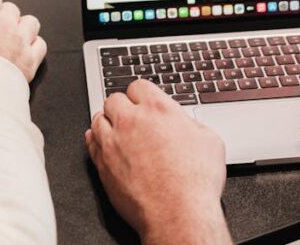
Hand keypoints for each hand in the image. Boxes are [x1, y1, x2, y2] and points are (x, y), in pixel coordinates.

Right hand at [0, 0, 46, 81]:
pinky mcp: (31, 59)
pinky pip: (40, 45)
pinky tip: (26, 52)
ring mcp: (21, 40)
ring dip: (23, 27)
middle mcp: (5, 22)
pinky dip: (34, 47)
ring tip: (13, 36)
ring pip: (30, 22)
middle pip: (11, 8)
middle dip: (3, 15)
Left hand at [86, 81, 230, 243]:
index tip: (145, 102)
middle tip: (132, 117)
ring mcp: (113, 142)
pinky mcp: (102, 164)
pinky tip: (106, 144)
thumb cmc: (195, 182)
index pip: (139, 86)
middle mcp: (131, 121)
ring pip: (98, 118)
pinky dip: (96, 140)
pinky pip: (90, 141)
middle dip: (123, 106)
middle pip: (114, 99)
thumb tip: (184, 123)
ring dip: (107, 121)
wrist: (178, 213)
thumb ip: (190, 124)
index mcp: (158, 109)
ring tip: (118, 129)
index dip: (142, 94)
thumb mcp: (209, 141)